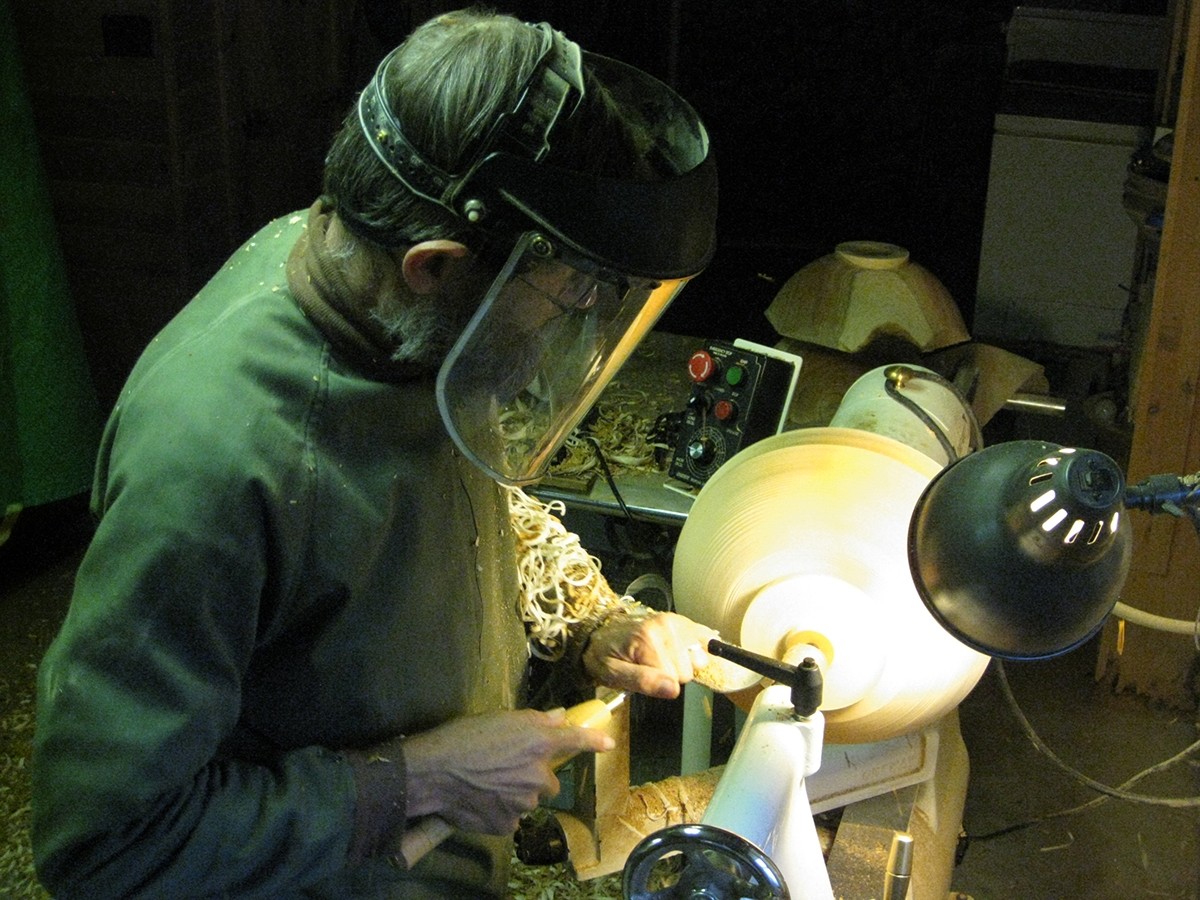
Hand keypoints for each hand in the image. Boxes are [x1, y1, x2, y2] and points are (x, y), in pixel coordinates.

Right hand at [402, 708, 613, 834]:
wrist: (434, 771)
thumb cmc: (464, 737)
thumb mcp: (499, 718)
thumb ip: (534, 720)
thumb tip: (559, 717)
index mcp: (538, 743)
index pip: (575, 740)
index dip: (593, 741)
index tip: (608, 743)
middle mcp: (538, 775)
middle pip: (549, 781)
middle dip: (534, 778)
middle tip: (508, 770)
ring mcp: (524, 803)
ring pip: (528, 800)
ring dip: (516, 795)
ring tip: (488, 784)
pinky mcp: (507, 824)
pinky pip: (511, 819)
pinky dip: (500, 813)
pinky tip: (481, 801)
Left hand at [582, 612, 717, 698]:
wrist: (602, 632)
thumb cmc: (605, 655)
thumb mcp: (612, 673)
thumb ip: (642, 681)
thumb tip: (673, 689)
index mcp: (647, 638)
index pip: (674, 681)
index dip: (659, 685)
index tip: (643, 676)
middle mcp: (666, 625)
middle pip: (687, 671)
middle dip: (670, 674)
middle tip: (650, 666)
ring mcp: (677, 621)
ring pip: (698, 660)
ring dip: (682, 663)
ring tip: (660, 657)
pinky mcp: (684, 621)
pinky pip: (705, 640)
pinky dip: (697, 649)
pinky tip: (683, 651)